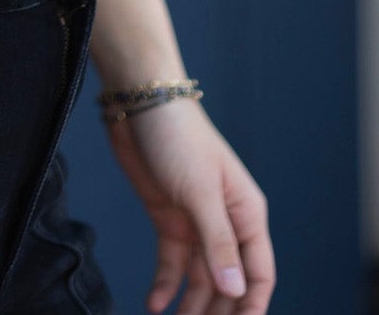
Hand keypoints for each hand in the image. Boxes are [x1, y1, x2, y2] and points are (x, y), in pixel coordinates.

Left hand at [104, 99, 273, 314]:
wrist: (138, 104)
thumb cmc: (179, 137)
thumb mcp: (200, 191)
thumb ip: (218, 242)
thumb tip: (237, 289)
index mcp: (247, 214)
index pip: (259, 272)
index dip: (252, 305)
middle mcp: (226, 223)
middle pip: (230, 282)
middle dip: (219, 311)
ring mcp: (196, 223)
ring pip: (200, 278)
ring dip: (192, 306)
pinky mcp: (168, 219)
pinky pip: (171, 263)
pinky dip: (165, 286)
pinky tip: (154, 305)